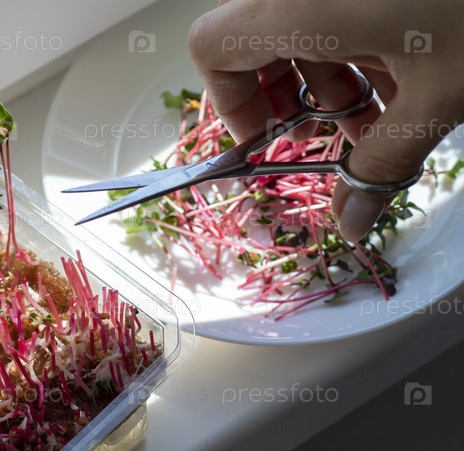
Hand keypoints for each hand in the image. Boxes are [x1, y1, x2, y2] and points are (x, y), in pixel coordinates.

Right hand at [188, 0, 463, 240]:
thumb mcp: (440, 97)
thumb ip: (380, 167)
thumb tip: (350, 225)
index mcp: (300, 4)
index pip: (213, 48)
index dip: (231, 103)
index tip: (272, 142)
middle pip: (254, 40)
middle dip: (287, 98)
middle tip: (330, 136)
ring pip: (300, 26)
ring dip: (331, 81)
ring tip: (382, 117)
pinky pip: (338, 10)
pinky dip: (358, 51)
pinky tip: (405, 80)